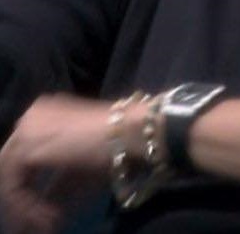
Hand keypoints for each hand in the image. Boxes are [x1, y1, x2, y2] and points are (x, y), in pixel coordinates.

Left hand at [0, 94, 110, 233]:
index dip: (28, 190)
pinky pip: (14, 185)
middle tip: (40, 222)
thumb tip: (39, 219)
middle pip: (11, 167)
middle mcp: (32, 116)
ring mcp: (27, 128)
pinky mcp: (27, 146)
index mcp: (45, 115)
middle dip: (23, 200)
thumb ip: (55, 190)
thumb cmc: (114, 145)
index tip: (45, 214)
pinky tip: (45, 216)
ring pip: (10, 177)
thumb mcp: (79, 170)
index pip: (20, 159)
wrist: (129, 132)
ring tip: (45, 222)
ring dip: (26, 205)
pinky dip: (26, 205)